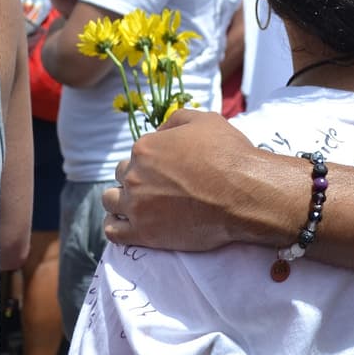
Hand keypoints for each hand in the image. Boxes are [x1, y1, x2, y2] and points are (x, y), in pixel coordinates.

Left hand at [101, 108, 273, 250]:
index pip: (136, 154)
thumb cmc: (227, 154)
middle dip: (136, 178)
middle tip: (158, 187)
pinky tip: (127, 224)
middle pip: (122, 176)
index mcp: (144, 148)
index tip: (167, 169)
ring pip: (110, 202)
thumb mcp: (203, 120)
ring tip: (140, 205)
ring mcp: (136, 206)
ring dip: (121, 201)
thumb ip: (174, 121)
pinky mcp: (143, 234)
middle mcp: (134, 176)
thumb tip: (160, 131)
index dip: (151, 160)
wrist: (243, 193)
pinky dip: (116, 226)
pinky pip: (112, 232)